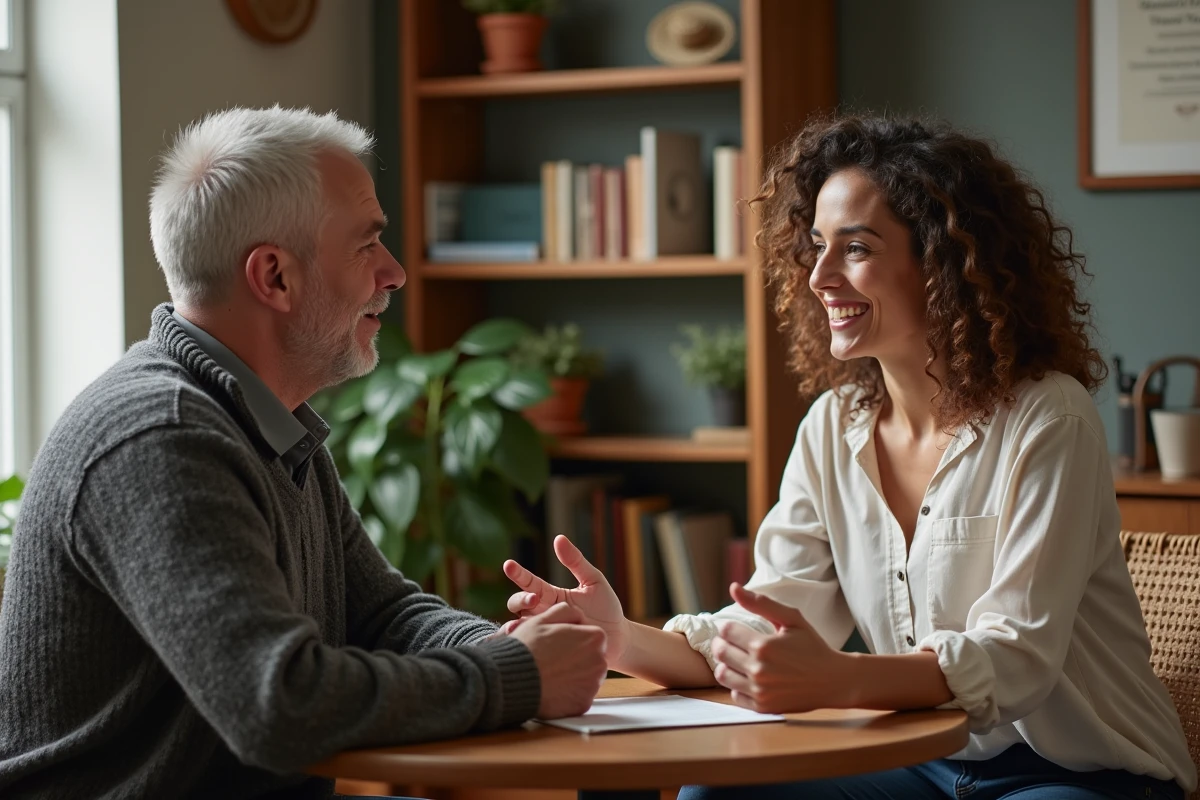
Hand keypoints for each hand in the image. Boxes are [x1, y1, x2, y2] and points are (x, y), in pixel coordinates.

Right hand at [503, 535, 630, 666]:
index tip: (509, 565)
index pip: (530, 583)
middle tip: (533, 599)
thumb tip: (558, 538)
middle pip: (517, 605)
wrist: (619, 639)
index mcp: (552, 596)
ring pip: (520, 628)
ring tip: (518, 625)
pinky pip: (533, 649)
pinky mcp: (551, 652)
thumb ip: (576, 561)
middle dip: (520, 600)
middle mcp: (544, 614)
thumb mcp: (593, 581)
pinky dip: (527, 646)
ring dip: (516, 625)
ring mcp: (547, 633)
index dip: (519, 574)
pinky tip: (529, 646)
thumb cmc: (606, 608)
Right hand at [510, 602, 607, 718]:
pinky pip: (579, 696)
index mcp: (595, 638)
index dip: (573, 638)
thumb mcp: (545, 618)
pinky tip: (553, 687)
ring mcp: (593, 685)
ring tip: (551, 673)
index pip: (591, 636)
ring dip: (574, 675)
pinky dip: (568, 693)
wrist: (512, 679)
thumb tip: (578, 616)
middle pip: (592, 657)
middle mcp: (600, 662)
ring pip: (586, 677)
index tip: (558, 643)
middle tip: (553, 659)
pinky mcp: (583, 704)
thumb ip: (567, 611)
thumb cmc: (529, 646)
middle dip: (576, 657)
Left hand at [711, 583, 851, 713]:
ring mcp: (759, 691)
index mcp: (763, 645)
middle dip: (723, 644)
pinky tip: (750, 678)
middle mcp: (758, 670)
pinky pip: (734, 695)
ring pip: (723, 675)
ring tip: (739, 659)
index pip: (726, 631)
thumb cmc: (812, 646)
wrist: (833, 680)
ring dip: (726, 665)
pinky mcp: (762, 707)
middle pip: (720, 652)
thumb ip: (761, 603)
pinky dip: (738, 686)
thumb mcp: (792, 619)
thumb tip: (733, 587)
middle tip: (734, 643)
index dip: (729, 627)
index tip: (737, 629)